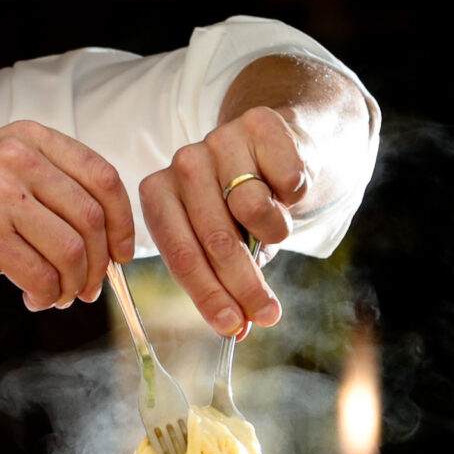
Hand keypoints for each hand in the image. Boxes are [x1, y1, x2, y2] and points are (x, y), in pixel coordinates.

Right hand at [0, 121, 135, 309]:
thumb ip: (43, 180)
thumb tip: (99, 230)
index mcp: (28, 138)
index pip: (103, 177)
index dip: (123, 222)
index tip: (122, 252)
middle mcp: (19, 160)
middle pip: (93, 219)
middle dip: (101, 263)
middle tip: (89, 287)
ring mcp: (0, 197)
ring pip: (72, 251)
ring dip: (74, 284)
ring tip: (58, 296)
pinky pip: (41, 275)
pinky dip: (47, 295)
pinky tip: (34, 299)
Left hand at [138, 105, 308, 337]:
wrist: (284, 145)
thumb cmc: (245, 205)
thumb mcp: (228, 243)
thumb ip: (226, 282)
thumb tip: (238, 330)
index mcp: (159, 194)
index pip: (180, 255)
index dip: (207, 295)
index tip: (232, 328)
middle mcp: (182, 163)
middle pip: (215, 240)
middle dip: (244, 286)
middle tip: (269, 316)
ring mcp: (219, 139)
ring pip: (254, 209)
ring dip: (276, 231)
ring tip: (276, 227)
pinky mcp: (258, 123)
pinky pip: (287, 181)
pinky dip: (295, 197)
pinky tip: (288, 189)